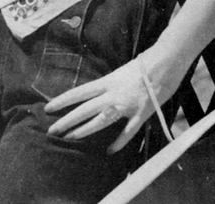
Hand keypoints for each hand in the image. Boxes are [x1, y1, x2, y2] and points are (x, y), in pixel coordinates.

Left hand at [45, 53, 178, 152]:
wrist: (166, 62)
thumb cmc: (145, 63)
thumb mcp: (121, 71)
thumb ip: (110, 84)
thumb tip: (99, 93)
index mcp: (107, 81)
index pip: (79, 92)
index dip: (62, 101)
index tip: (48, 108)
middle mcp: (113, 94)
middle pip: (84, 109)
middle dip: (67, 120)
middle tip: (51, 130)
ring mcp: (126, 105)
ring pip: (100, 121)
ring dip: (84, 130)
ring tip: (70, 138)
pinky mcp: (141, 114)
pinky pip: (127, 132)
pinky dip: (119, 142)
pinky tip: (110, 151)